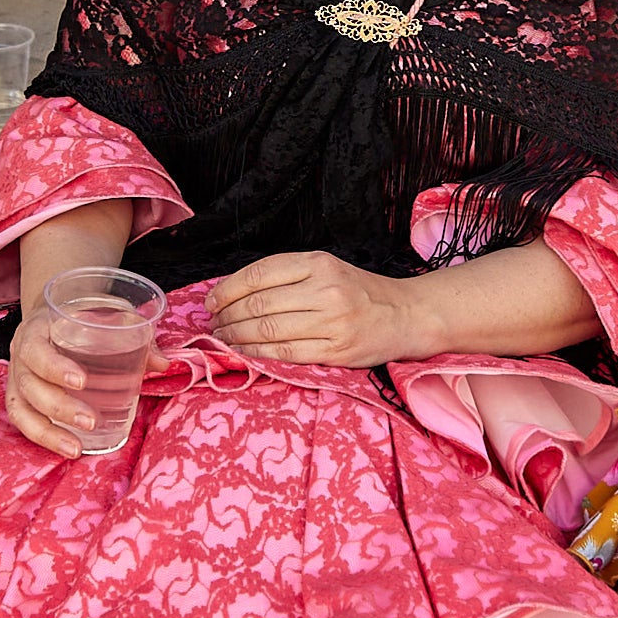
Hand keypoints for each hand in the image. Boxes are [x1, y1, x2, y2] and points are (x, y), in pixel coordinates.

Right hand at [0, 298, 152, 455]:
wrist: (53, 317)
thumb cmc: (81, 317)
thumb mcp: (102, 313)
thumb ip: (132, 333)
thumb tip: (163, 363)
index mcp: (35, 330)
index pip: (36, 349)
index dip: (55, 367)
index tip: (82, 381)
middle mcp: (20, 355)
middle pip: (30, 385)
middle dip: (60, 407)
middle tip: (91, 421)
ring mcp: (16, 379)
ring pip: (21, 409)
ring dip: (48, 432)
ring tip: (76, 448)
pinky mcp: (19, 398)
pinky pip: (24, 421)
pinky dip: (43, 438)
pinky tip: (68, 449)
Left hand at [204, 248, 426, 367]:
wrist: (407, 315)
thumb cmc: (361, 292)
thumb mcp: (327, 269)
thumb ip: (287, 276)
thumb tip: (233, 290)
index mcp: (318, 263)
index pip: (258, 274)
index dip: (227, 289)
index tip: (211, 301)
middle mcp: (325, 290)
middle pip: (258, 304)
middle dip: (226, 316)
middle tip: (214, 323)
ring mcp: (332, 322)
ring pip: (267, 330)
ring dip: (236, 337)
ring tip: (223, 339)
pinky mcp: (336, 351)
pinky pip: (284, 353)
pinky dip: (257, 354)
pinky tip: (244, 352)